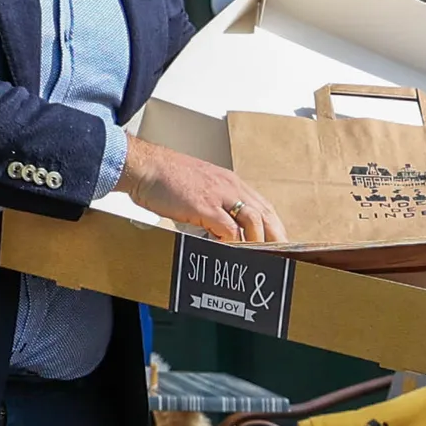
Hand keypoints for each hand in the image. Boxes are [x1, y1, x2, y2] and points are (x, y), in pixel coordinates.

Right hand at [119, 141, 285, 243]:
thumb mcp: (200, 188)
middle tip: (281, 258)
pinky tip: (229, 252)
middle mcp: (230, 187)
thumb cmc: (166, 178)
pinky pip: (228, 229)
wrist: (145, 166)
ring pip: (253, 221)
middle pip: (265, 214)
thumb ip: (215, 205)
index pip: (263, 207)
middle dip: (276, 238)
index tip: (280, 245)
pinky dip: (232, 243)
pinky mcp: (204, 206)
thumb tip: (221, 229)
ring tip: (257, 259)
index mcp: (231, 183)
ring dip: (257, 242)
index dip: (274, 227)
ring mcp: (218, 195)